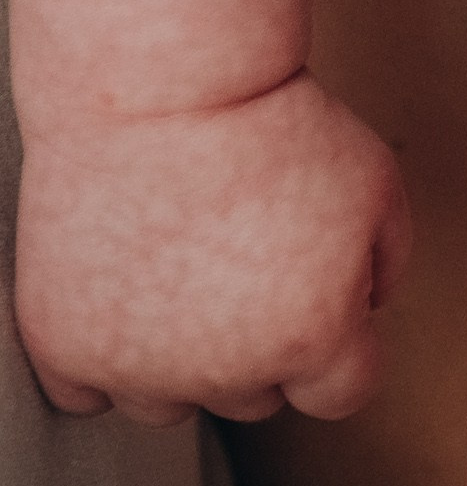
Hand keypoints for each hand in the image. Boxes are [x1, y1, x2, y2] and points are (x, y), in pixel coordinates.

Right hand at [14, 73, 406, 426]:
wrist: (162, 82)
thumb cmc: (267, 120)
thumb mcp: (374, 177)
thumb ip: (385, 260)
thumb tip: (367, 306)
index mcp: (312, 337)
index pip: (342, 391)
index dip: (339, 338)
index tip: (317, 293)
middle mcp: (224, 373)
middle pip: (256, 397)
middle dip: (260, 340)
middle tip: (239, 255)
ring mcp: (137, 368)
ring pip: (170, 404)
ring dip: (179, 357)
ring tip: (178, 264)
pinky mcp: (62, 348)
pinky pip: (86, 392)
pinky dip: (104, 351)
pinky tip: (122, 290)